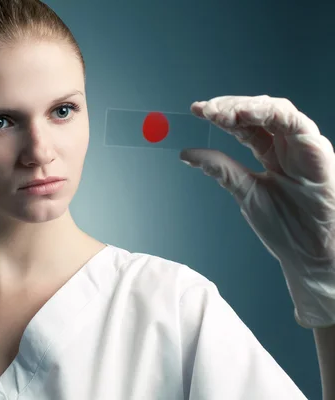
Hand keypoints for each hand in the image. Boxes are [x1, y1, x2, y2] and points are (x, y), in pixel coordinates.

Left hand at [179, 95, 334, 327]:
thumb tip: (186, 153)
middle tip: (205, 109)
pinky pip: (296, 122)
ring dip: (245, 106)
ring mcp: (302, 145)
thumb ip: (220, 169)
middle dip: (229, 106)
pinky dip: (269, 113)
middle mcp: (286, 144)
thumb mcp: (244, 191)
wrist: (308, 252)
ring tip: (219, 112)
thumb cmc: (284, 225)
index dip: (220, 114)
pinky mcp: (317, 151)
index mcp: (270, 152)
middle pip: (256, 112)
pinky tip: (244, 115)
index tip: (195, 110)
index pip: (243, 124)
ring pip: (275, 110)